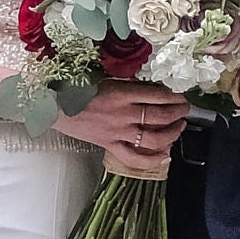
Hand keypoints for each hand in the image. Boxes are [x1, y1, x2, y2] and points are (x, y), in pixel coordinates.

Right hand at [52, 81, 188, 178]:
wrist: (53, 106)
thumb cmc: (76, 88)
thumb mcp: (105, 78)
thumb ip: (128, 83)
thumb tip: (150, 86)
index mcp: (121, 93)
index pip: (156, 95)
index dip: (173, 96)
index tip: (180, 95)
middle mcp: (122, 115)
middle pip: (159, 116)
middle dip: (178, 112)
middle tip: (185, 108)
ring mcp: (117, 133)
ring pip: (153, 138)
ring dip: (172, 133)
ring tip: (180, 127)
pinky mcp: (110, 146)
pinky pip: (134, 158)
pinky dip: (152, 160)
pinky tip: (166, 156)